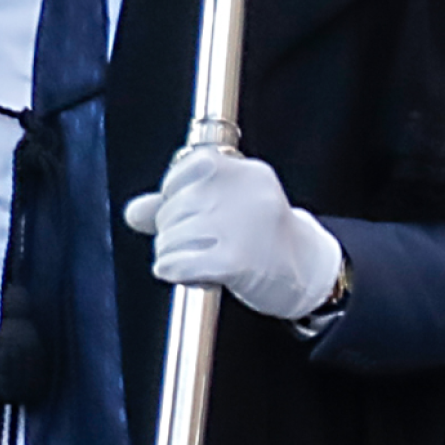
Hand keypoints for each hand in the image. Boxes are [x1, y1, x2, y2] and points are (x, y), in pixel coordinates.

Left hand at [121, 146, 347, 320]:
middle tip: (199, 245)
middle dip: (173, 232)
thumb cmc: (266, 240)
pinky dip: (174, 271)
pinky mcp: (235, 260)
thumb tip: (135, 212)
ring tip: (199, 260)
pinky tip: (190, 273)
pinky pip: (176, 263)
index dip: (175, 196)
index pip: (184, 170)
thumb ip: (178, 203)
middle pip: (173, 208)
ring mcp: (241, 226)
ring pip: (170, 238)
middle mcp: (246, 193)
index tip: (191, 214)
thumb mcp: (228, 208)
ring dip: (173, 255)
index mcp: (246, 172)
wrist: (308, 275)